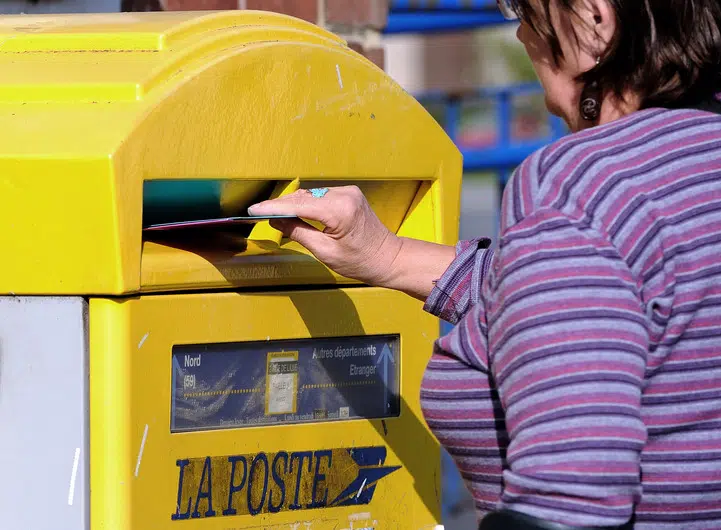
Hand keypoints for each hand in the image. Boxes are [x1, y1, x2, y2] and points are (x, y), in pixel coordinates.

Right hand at [248, 186, 402, 285]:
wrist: (388, 257)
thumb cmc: (361, 261)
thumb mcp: (325, 252)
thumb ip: (299, 232)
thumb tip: (277, 220)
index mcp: (340, 211)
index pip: (299, 205)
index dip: (274, 207)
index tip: (254, 209)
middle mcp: (345, 195)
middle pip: (303, 197)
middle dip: (281, 205)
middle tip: (259, 213)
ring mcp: (349, 192)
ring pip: (311, 195)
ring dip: (293, 203)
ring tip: (274, 214)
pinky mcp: (350, 193)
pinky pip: (321, 196)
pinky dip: (306, 203)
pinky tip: (295, 212)